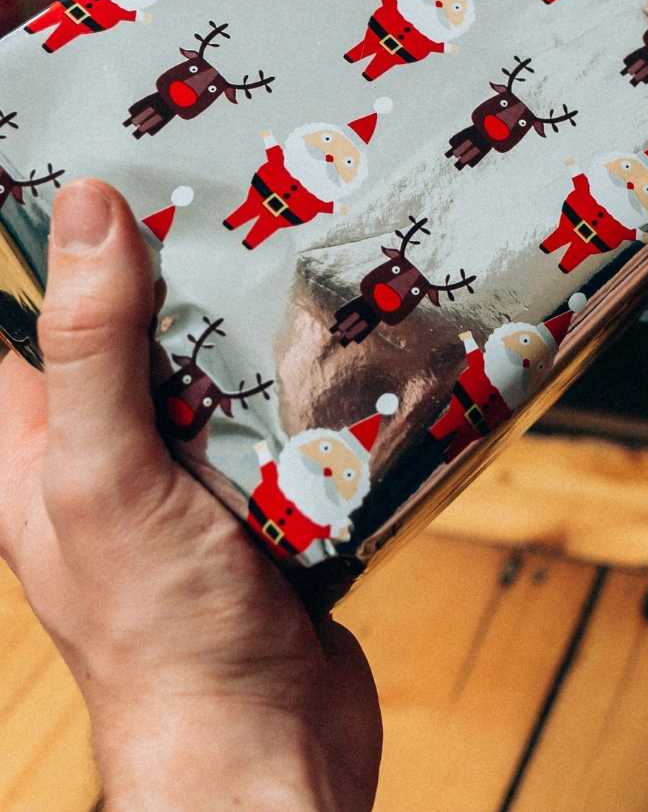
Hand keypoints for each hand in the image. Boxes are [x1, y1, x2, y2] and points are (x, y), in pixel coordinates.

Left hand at [0, 180, 380, 811]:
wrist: (270, 750)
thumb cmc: (163, 641)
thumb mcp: (106, 477)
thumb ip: (92, 352)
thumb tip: (87, 213)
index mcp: (43, 448)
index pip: (39, 314)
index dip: (68, 239)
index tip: (117, 157)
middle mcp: (114, 453)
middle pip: (145, 325)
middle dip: (184, 263)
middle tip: (236, 181)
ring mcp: (193, 475)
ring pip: (224, 361)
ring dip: (260, 316)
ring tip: (301, 237)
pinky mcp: (267, 493)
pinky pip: (288, 407)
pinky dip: (315, 372)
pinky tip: (347, 333)